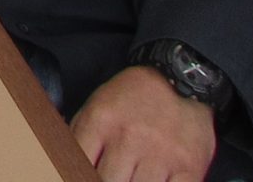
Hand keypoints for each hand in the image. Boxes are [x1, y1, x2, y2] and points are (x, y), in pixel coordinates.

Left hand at [72, 66, 215, 181]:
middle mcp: (130, 137)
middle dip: (106, 179)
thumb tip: (63, 162)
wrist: (179, 80)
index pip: (79, 163)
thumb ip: (77, 136)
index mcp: (101, 120)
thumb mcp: (96, 107)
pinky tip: (150, 181)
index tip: (79, 176)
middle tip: (111, 175)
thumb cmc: (132, 98)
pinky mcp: (189, 167)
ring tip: (128, 177)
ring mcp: (161, 153)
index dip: (76, 175)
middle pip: (108, 181)